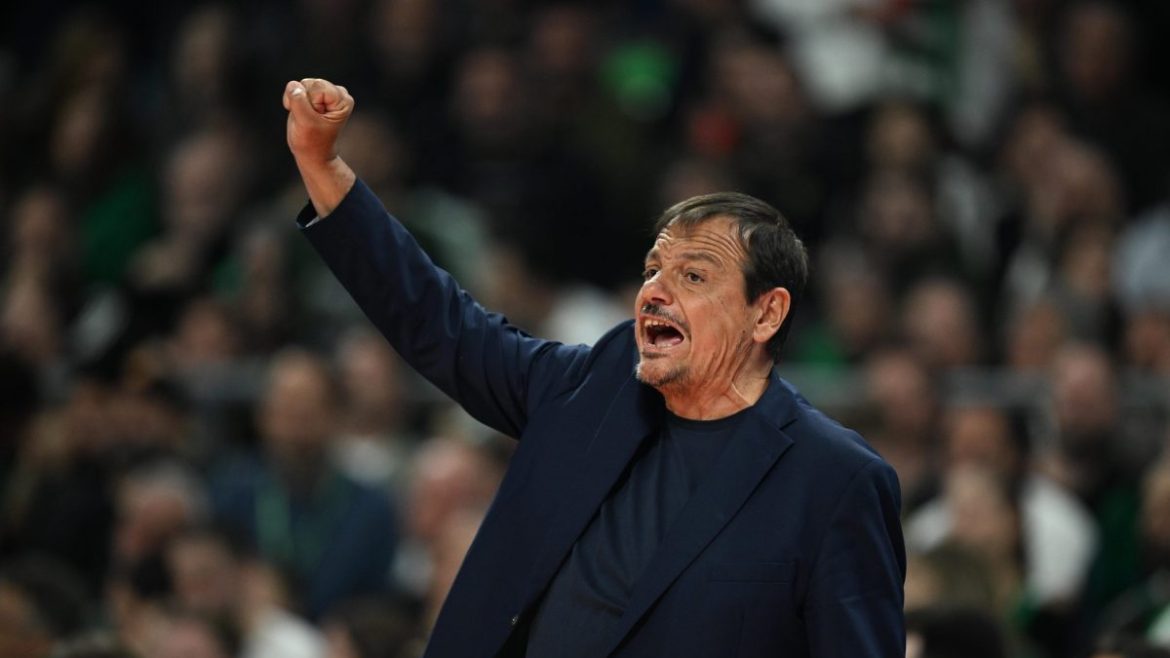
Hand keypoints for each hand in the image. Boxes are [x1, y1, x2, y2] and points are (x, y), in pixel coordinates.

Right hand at [282, 78, 356, 216]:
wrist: (312, 153)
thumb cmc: (312, 141)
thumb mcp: (305, 122)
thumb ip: (298, 101)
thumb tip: (293, 85)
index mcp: (342, 100)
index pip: (317, 87)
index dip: (310, 103)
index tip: (314, 119)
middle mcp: (337, 93)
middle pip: (309, 83)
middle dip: (303, 101)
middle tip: (309, 119)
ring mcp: (326, 93)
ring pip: (301, 85)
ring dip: (297, 102)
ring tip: (305, 117)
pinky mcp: (314, 94)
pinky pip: (295, 88)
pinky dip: (293, 100)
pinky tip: (301, 113)